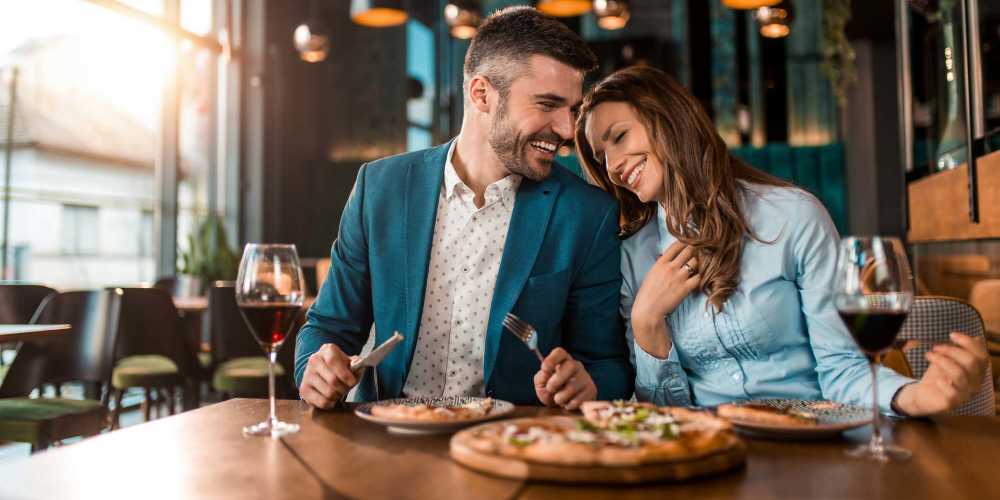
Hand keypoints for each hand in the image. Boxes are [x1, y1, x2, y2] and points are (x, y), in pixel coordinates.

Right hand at [299, 343, 359, 408]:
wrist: (323, 372)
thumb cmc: (340, 367)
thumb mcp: (350, 363)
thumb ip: (357, 365)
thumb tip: (358, 367)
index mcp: (327, 350)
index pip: (333, 362)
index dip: (345, 374)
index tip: (352, 382)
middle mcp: (314, 360)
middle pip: (332, 380)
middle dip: (344, 388)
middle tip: (346, 388)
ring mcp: (307, 375)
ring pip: (328, 393)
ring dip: (338, 396)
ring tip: (339, 392)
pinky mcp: (304, 389)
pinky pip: (322, 402)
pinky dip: (331, 403)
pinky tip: (332, 398)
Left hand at [533, 347, 596, 409]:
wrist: (564, 406)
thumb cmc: (551, 391)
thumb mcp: (541, 385)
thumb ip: (541, 378)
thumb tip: (545, 373)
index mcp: (562, 361)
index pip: (560, 352)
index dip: (552, 359)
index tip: (544, 369)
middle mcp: (576, 366)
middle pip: (571, 365)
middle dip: (558, 379)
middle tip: (550, 388)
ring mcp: (585, 378)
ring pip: (574, 385)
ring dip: (561, 396)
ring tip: (558, 399)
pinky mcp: (591, 390)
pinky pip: (580, 398)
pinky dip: (569, 404)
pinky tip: (568, 404)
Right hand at [630, 241, 699, 357]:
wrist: (648, 309)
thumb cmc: (647, 293)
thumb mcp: (651, 274)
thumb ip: (660, 265)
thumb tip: (666, 257)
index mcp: (660, 262)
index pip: (676, 245)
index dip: (685, 242)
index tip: (689, 242)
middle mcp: (671, 267)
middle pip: (689, 250)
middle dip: (695, 250)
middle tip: (698, 253)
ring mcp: (679, 277)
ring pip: (696, 262)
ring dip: (698, 264)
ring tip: (697, 267)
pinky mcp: (685, 288)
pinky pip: (698, 277)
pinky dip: (699, 277)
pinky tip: (696, 280)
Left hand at [893, 332, 988, 415]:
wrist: (924, 394)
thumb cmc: (938, 374)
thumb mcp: (948, 359)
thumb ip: (961, 350)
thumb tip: (978, 339)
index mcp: (977, 371)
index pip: (982, 356)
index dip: (968, 343)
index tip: (951, 334)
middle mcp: (975, 383)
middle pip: (971, 362)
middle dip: (952, 350)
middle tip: (935, 347)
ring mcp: (965, 394)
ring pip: (959, 374)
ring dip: (941, 361)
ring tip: (928, 355)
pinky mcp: (952, 402)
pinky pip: (952, 392)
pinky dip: (943, 382)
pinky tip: (936, 378)